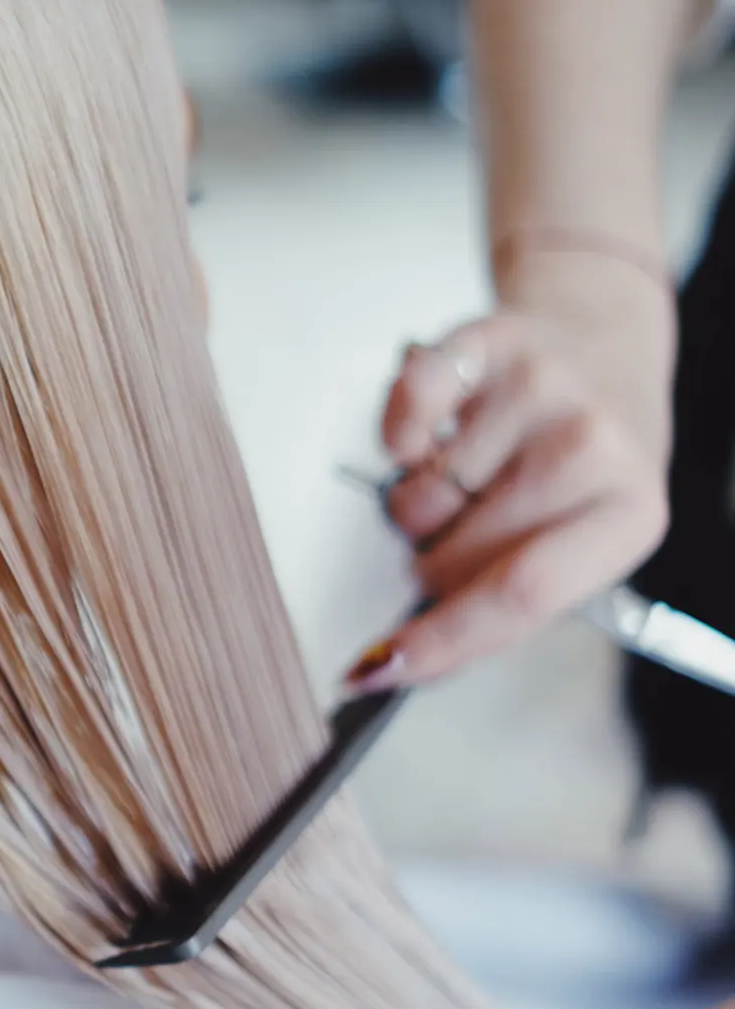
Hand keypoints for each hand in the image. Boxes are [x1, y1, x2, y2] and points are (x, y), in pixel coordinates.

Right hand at [342, 257, 675, 692]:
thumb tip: (403, 659)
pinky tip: (424, 439)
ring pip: (420, 496)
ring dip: (420, 505)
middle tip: (463, 536)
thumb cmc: (585, 456)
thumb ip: (512, 600)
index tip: (381, 667)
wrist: (604, 341)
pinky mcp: (485, 343)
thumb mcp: (584, 537)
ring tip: (462, 479)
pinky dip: (397, 436)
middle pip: (456, 554)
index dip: (442, 638)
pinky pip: (405, 410)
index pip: (521, 594)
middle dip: (437, 566)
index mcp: (627, 514)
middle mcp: (590, 447)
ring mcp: (539, 390)